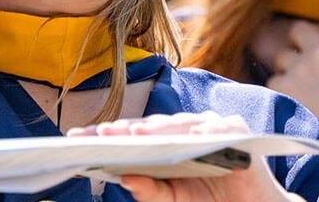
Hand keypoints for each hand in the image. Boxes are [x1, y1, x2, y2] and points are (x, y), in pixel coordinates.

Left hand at [67, 112, 302, 201]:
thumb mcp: (175, 201)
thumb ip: (151, 192)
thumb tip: (123, 177)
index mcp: (169, 141)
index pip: (134, 134)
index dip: (109, 134)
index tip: (77, 137)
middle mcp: (189, 128)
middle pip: (153, 126)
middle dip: (125, 130)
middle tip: (100, 134)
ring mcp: (214, 128)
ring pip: (183, 124)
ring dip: (160, 130)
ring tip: (136, 136)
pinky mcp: (240, 134)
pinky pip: (222, 130)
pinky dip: (208, 132)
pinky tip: (193, 136)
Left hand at [257, 20, 318, 151]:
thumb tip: (313, 45)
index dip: (313, 42)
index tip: (312, 53)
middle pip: (298, 31)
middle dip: (296, 46)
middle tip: (299, 67)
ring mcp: (301, 66)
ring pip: (282, 58)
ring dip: (287, 73)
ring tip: (303, 98)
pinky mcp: (283, 86)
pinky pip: (272, 82)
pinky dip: (279, 95)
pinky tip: (296, 110)